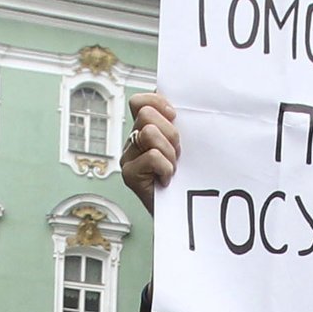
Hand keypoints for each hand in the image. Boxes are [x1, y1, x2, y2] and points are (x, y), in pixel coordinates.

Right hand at [121, 92, 177, 217]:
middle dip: (169, 132)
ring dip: (168, 152)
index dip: (157, 103)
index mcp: (144, 129)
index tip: (174, 117)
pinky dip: (165, 168)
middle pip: (146, 115)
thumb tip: (179, 104)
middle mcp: (133, 141)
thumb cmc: (184, 178)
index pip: (140, 101)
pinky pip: (151, 156)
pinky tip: (166, 180)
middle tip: (176, 153)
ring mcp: (128, 158)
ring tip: (172, 167)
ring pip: (149, 134)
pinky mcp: (129, 174)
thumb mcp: (182, 143)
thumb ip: (176, 123)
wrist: (181, 210)